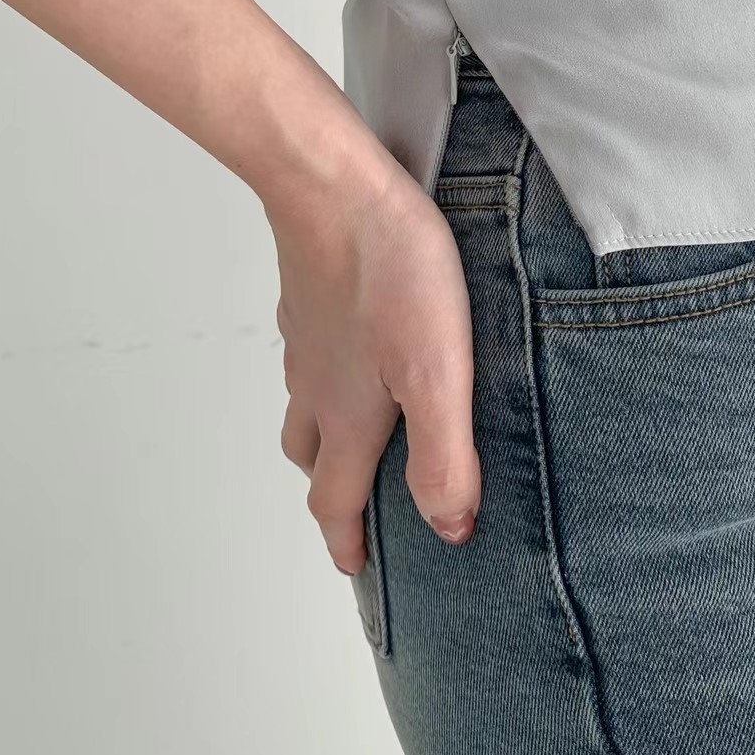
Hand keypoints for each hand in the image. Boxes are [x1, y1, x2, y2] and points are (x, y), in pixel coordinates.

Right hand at [265, 143, 481, 576]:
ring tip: (361, 428)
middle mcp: (318, 383)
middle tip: (360, 501)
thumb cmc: (392, 274)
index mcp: (350, 413)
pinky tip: (357, 345)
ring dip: (325, 430)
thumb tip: (449, 527)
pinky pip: (310, 350)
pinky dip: (326, 370)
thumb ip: (442, 452)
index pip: (335, 498)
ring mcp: (307, 337)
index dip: (345, 540)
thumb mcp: (436, 372)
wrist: (334, 186)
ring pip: (305, 402)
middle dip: (332, 487)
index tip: (356, 568)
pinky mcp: (309, 294)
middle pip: (311, 456)